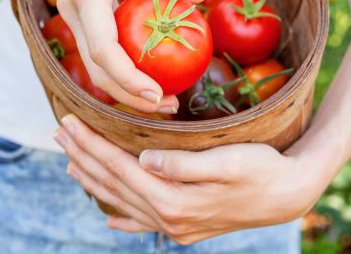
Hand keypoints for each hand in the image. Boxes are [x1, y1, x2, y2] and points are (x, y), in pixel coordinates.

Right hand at [33, 0, 206, 113]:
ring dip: (124, 89)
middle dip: (129, 96)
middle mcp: (74, 14)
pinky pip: (97, 54)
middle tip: (168, 106)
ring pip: (94, 68)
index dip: (128, 78)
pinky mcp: (78, 22)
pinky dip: (119, 72)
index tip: (157, 94)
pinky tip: (147, 74)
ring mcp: (72, 20)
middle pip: (97, 70)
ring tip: (162, 100)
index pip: (104, 49)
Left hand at [53, 114, 319, 244]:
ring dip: (95, 182)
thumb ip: (183, 164)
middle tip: (59, 133)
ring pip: (123, 203)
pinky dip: (123, 217)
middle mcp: (170, 219)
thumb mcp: (227, 161)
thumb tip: (144, 162)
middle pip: (114, 185)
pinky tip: (110, 217)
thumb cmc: (263, 169)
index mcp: (174, 201)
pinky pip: (145, 223)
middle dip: (84, 157)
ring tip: (71, 163)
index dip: (92, 144)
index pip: (120, 168)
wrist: (291, 195)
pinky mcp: (187, 227)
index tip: (69, 122)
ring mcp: (176, 227)